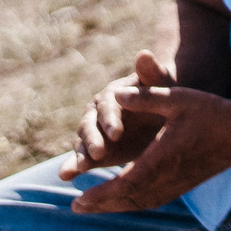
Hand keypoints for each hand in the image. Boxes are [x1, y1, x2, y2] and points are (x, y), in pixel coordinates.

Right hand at [64, 50, 175, 179]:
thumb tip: (144, 53)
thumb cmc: (164, 93)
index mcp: (112, 96)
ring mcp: (94, 132)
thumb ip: (151, 71)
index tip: (118, 133)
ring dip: (80, 155)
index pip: (108, 107)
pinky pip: (82, 158)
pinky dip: (72, 166)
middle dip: (93, 140)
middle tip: (99, 154)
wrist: (164, 112)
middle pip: (90, 126)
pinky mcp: (96, 150)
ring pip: (83, 143)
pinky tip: (65, 176)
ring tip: (79, 169)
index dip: (111, 119)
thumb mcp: (161, 82)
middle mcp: (97, 113)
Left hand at [69, 83, 230, 214]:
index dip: (100, 194)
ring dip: (116, 206)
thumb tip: (114, 94)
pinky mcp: (185, 184)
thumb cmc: (212, 113)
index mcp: (162, 158)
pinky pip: (153, 200)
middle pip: (128, 199)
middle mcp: (168, 177)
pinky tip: (126, 199)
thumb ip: (144, 97)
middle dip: (101, 204)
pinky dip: (133, 202)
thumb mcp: (178, 98)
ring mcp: (178, 183)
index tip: (78, 198)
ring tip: (94, 206)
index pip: (124, 184)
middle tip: (76, 207)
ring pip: (140, 202)